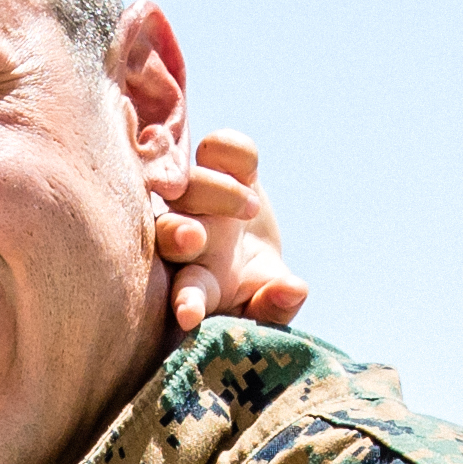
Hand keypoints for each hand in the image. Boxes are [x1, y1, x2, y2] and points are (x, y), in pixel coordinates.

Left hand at [150, 133, 310, 330]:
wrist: (252, 251)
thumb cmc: (255, 291)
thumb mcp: (267, 307)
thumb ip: (276, 307)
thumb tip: (293, 289)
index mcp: (197, 284)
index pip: (186, 292)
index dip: (188, 301)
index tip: (190, 315)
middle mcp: (187, 239)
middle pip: (168, 231)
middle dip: (178, 234)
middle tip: (194, 239)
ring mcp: (199, 199)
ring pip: (190, 186)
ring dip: (212, 191)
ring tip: (250, 206)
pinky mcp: (221, 166)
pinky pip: (218, 148)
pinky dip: (229, 149)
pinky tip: (246, 168)